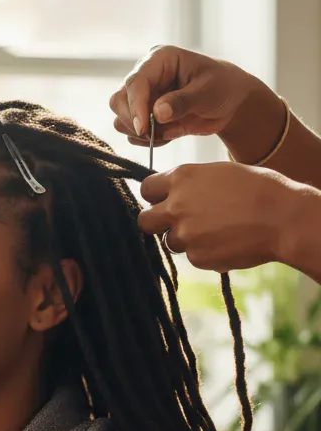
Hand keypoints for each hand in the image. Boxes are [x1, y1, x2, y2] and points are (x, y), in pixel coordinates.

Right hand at [109, 45, 269, 148]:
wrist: (230, 103)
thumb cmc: (223, 87)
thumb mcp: (208, 92)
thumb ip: (183, 101)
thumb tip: (157, 113)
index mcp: (159, 60)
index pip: (135, 82)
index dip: (135, 106)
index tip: (142, 129)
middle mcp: (145, 76)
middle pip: (118, 101)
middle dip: (134, 121)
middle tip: (155, 135)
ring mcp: (141, 97)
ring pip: (121, 119)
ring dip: (143, 133)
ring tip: (172, 131)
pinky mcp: (142, 116)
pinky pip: (132, 134)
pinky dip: (149, 140)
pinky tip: (171, 134)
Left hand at [138, 161, 294, 271]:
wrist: (284, 218)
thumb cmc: (259, 190)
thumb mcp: (219, 173)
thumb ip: (190, 184)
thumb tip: (171, 194)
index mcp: (182, 179)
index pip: (146, 188)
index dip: (155, 196)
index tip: (163, 200)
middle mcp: (176, 206)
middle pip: (145, 220)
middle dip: (156, 223)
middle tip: (176, 222)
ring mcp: (184, 234)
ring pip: (171, 241)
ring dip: (186, 239)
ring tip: (218, 230)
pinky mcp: (196, 257)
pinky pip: (193, 256)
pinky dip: (206, 252)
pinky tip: (228, 242)